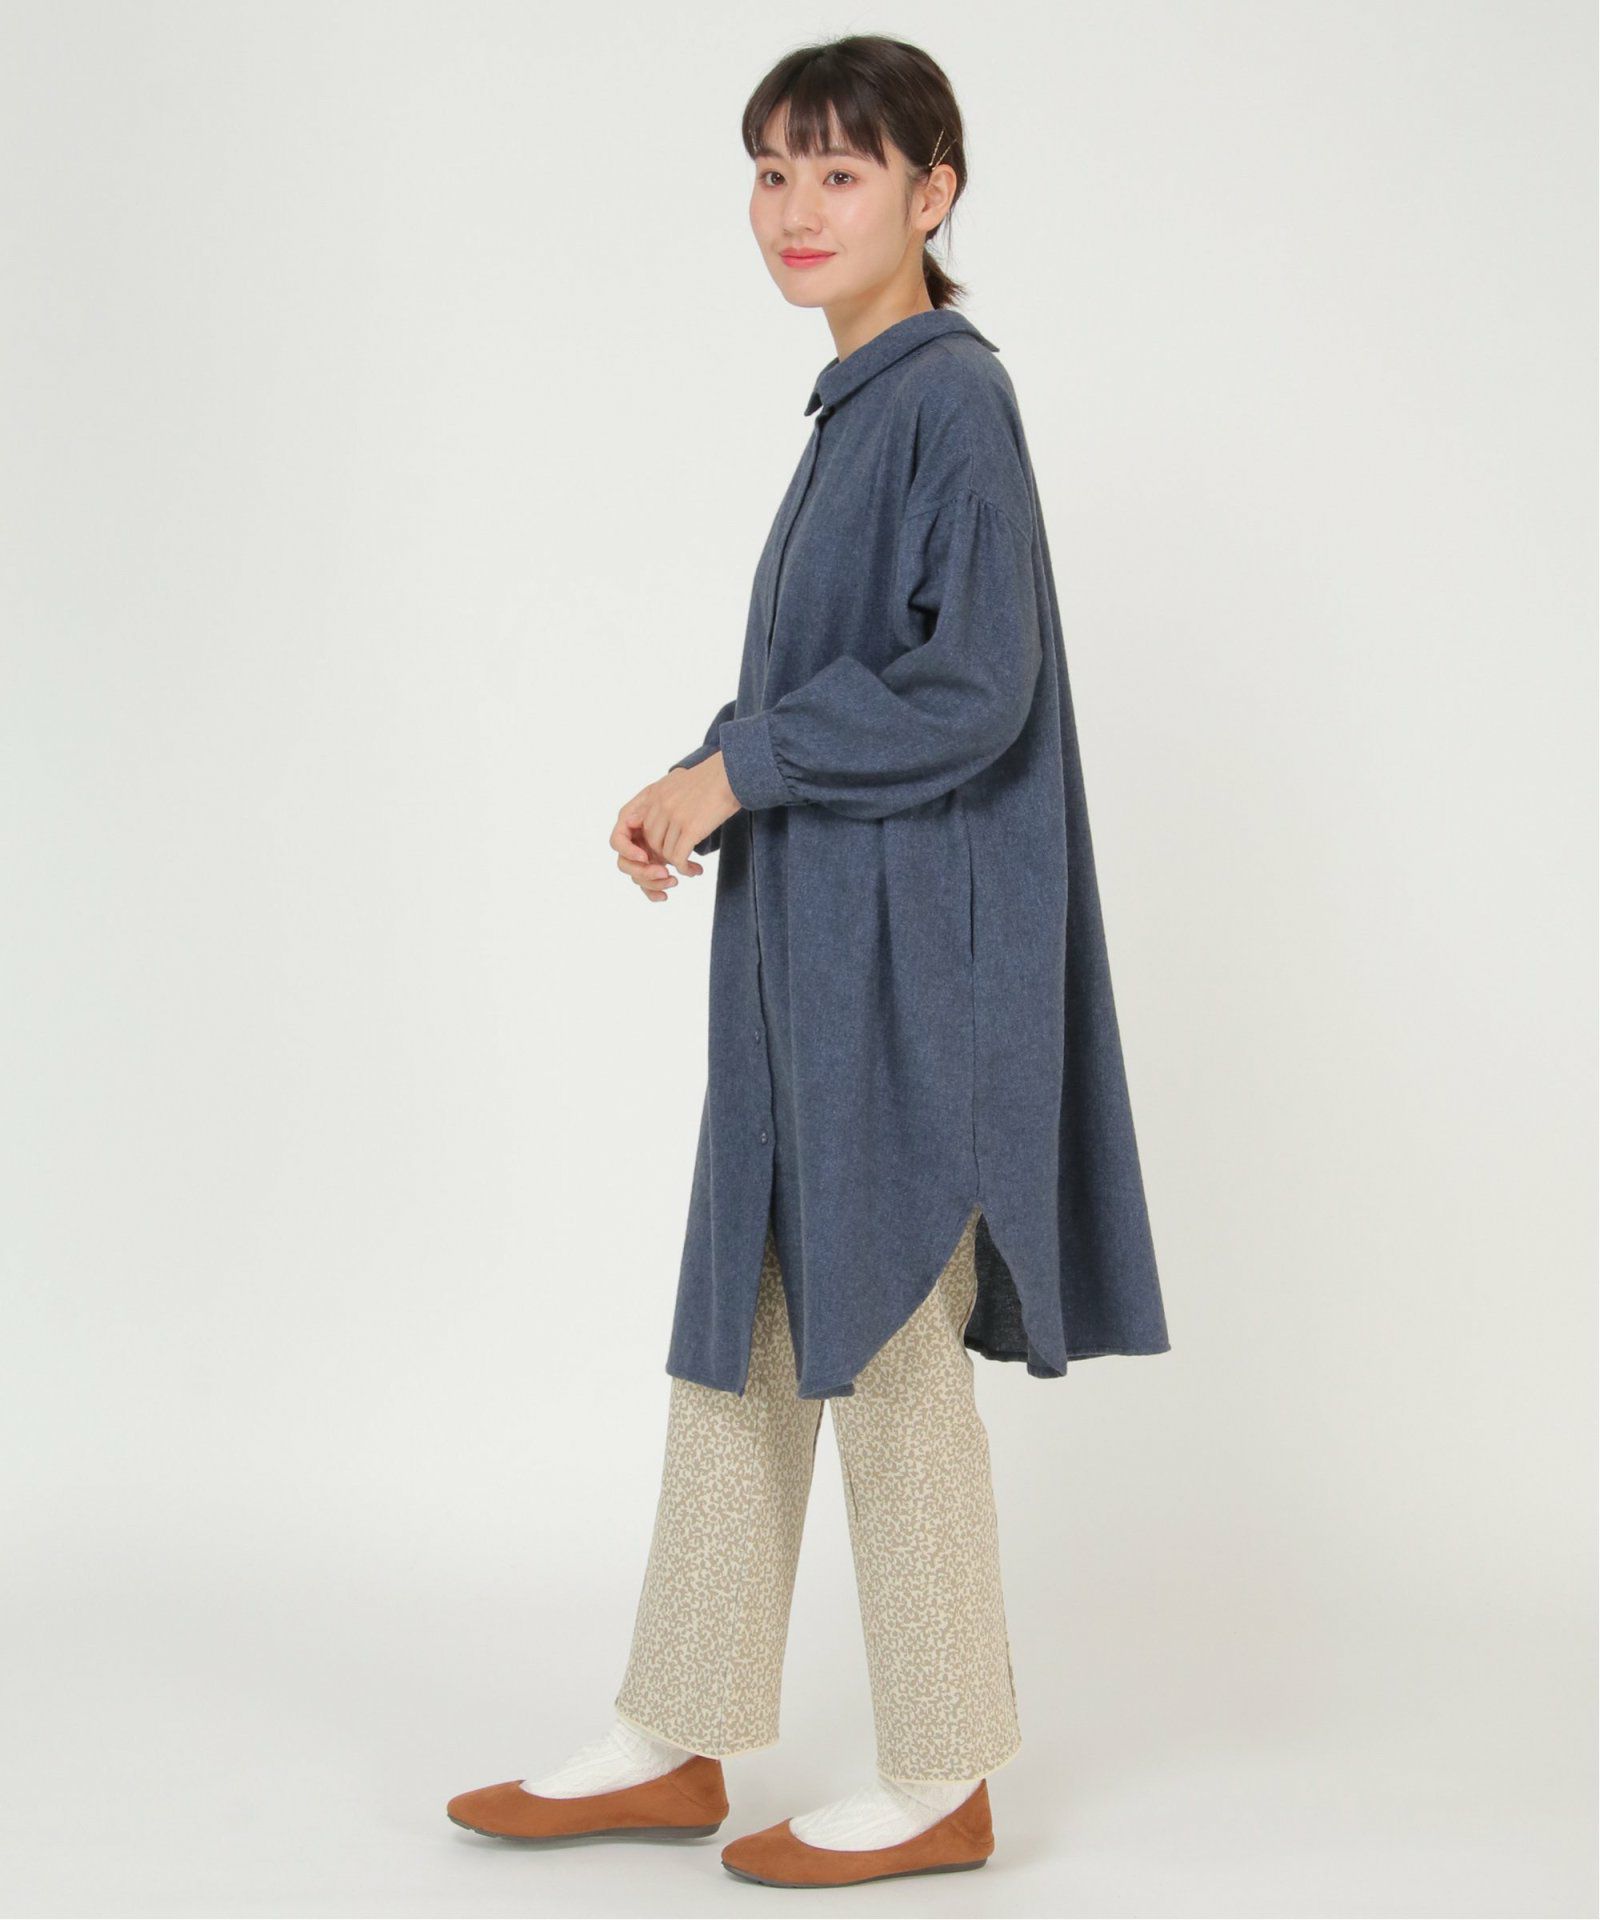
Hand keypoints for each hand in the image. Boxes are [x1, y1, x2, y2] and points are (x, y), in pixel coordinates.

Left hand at [611, 752, 740, 903]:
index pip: (630, 825)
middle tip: (676, 863)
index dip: (637, 844)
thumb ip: (660, 800)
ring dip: (677, 865)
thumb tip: (647, 821)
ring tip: (690, 868)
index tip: (649, 854)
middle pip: (650, 842)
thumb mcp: (677, 784)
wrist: (732, 774)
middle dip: (661, 857)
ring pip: (664, 852)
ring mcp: (673, 816)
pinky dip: (685, 869)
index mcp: (653, 794)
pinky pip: (679, 858)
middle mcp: (659, 804)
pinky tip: (695, 870)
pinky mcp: (690, 827)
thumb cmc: (710, 780)